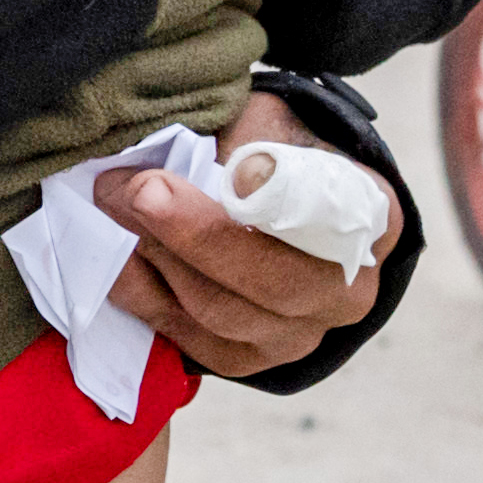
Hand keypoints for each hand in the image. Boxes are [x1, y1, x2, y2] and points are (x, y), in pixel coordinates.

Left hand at [101, 91, 384, 379]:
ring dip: (155, 259)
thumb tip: (209, 162)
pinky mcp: (246, 359)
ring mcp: (298, 336)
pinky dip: (142, 297)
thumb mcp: (273, 123)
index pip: (333, 217)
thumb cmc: (273, 151)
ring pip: (221, 314)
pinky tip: (112, 257)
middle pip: (274, 282)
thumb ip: (251, 138)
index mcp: (370, 220)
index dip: (285, 200)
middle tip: (135, 189)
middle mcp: (348, 292)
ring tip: (111, 208)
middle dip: (194, 234)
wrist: (270, 204)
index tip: (238, 172)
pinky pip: (189, 340)